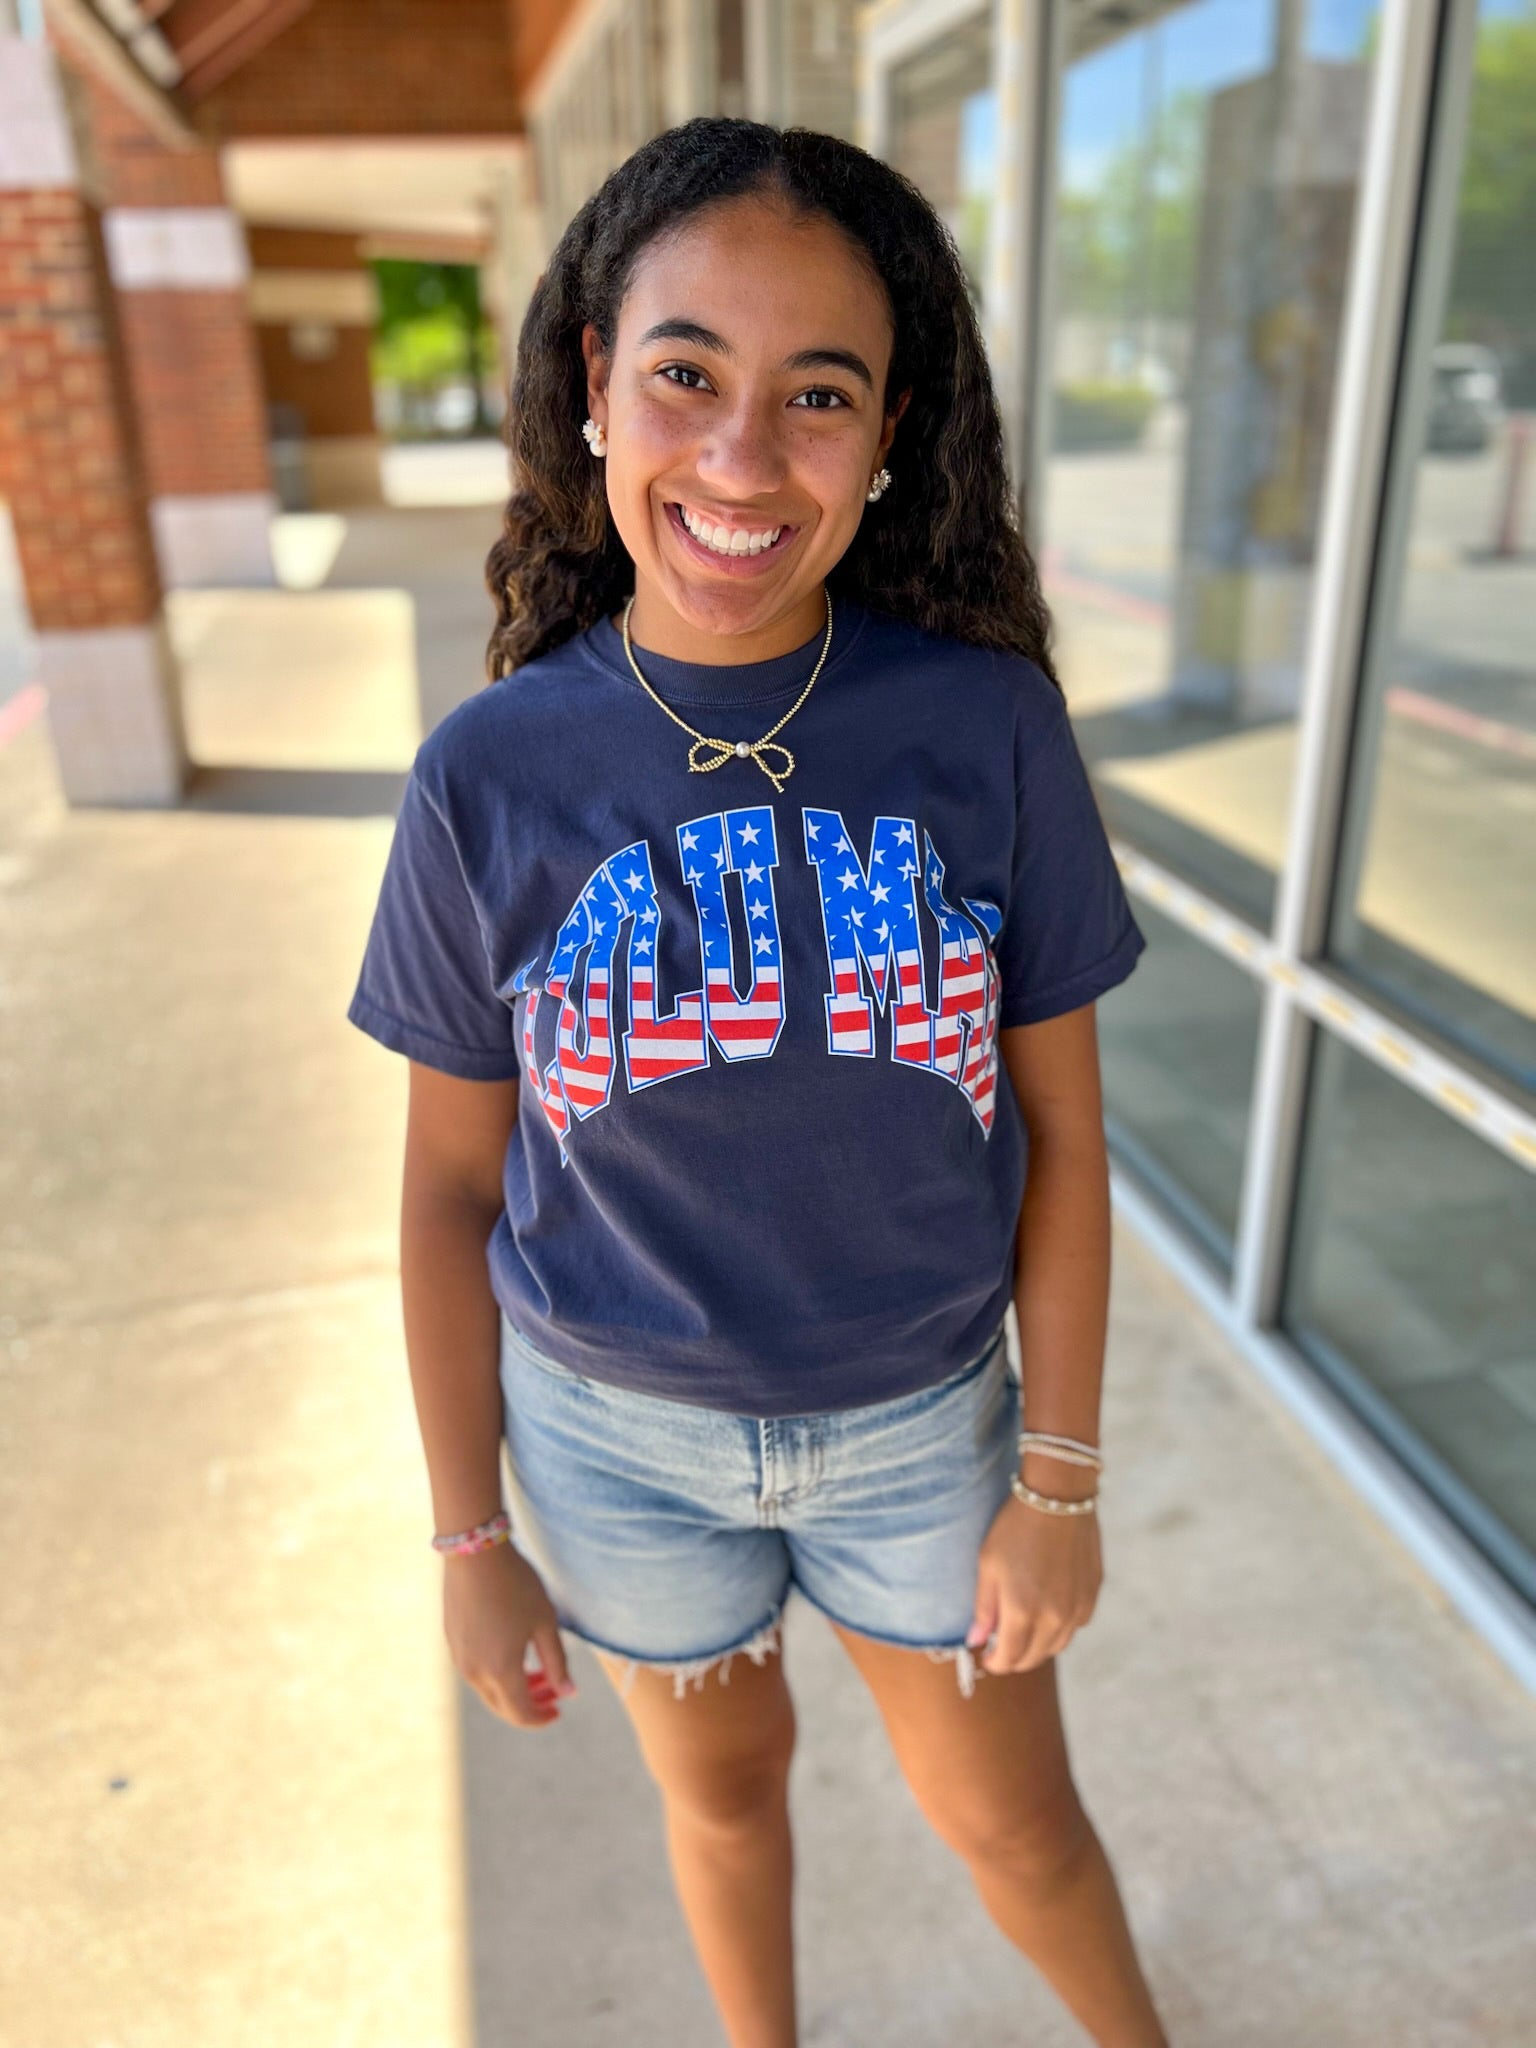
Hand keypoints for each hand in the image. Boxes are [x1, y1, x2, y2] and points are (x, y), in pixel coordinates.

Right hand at [442, 1541, 577, 1728]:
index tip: (558, 1710)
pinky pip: (476, 1670)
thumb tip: (568, 1692)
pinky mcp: (452, 1642)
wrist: (474, 1552)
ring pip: (488, 1689)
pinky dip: (496, 1673)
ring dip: (513, 1688)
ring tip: (537, 1670)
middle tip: (553, 1692)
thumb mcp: (545, 1621)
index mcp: (500, 1671)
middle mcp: (474, 1672)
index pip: (521, 1713)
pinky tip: (513, 1653)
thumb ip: (557, 1662)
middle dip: (530, 1704)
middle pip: (503, 1706)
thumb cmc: (516, 1585)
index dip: (541, 1718)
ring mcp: (459, 1658)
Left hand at [966, 1478, 1102, 1674]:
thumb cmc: (1015, 1528)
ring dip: (1038, 1646)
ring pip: (1056, 1646)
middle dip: (1015, 1658)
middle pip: (1033, 1658)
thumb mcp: (988, 1565)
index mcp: (1022, 1612)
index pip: (1009, 1659)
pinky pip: (1075, 1626)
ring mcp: (1077, 1608)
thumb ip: (983, 1608)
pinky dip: (1059, 1628)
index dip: (995, 1663)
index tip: (987, 1656)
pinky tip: (1048, 1610)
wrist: (1058, 1497)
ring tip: (1023, 1629)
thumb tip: (976, 1641)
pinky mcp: (1092, 1595)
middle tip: (1001, 1644)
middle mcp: (1053, 1618)